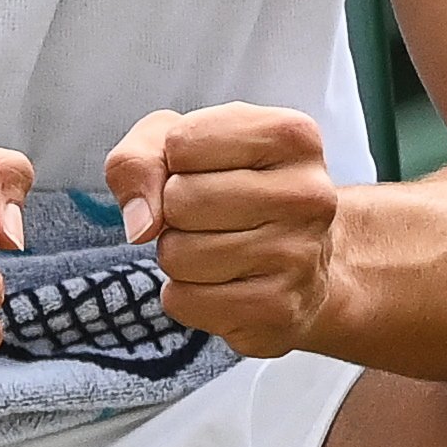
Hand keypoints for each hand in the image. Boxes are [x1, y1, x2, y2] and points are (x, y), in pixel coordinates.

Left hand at [110, 106, 342, 357]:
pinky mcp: (278, 310)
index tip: (206, 170)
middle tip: (209, 217)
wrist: (302, 263)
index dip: (173, 161)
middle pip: (179, 200)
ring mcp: (300, 256)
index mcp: (292, 136)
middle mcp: (308, 194)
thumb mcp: (180, 148)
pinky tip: (224, 284)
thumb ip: (138, 159)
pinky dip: (185, 295)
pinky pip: (184, 301)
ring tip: (218, 248)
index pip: (181, 143)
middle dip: (173, 212)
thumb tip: (140, 223)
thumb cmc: (231, 189)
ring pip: (179, 255)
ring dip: (178, 255)